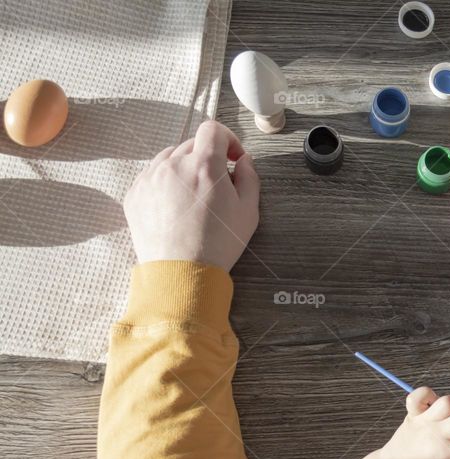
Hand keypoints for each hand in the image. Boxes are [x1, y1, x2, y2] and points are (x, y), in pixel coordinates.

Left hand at [123, 120, 259, 271]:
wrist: (181, 273)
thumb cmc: (218, 244)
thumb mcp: (249, 212)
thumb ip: (249, 177)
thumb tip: (244, 161)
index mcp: (204, 165)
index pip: (213, 129)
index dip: (228, 139)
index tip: (232, 158)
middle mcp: (173, 164)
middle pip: (192, 143)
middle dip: (208, 157)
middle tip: (216, 184)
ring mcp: (150, 177)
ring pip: (170, 157)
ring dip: (185, 167)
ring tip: (194, 196)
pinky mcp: (135, 193)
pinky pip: (152, 175)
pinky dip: (166, 182)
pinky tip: (176, 206)